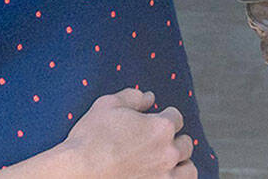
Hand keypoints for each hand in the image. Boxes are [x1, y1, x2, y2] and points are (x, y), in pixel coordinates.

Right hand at [58, 88, 196, 178]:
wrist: (78, 172)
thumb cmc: (90, 137)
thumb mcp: (107, 105)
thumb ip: (132, 97)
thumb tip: (150, 97)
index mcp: (160, 127)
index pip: (176, 117)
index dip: (164, 116)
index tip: (154, 121)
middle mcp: (168, 153)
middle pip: (186, 143)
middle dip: (174, 139)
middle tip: (158, 142)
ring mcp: (165, 177)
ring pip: (189, 169)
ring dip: (181, 163)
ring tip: (167, 162)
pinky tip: (164, 176)